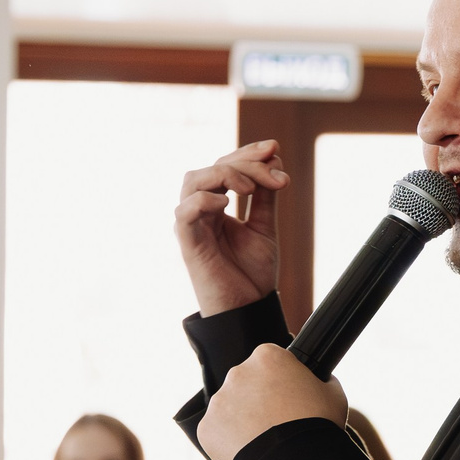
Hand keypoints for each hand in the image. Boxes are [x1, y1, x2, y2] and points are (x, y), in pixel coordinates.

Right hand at [175, 141, 288, 316]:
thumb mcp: (264, 226)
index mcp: (217, 206)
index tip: (275, 148)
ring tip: (251, 189)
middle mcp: (201, 212)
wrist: (248, 311)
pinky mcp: (188, 244)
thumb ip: (266, 196)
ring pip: (193, 181)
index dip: (248, 152)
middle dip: (244, 162)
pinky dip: (204, 200)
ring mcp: (192, 226)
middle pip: (212, 168)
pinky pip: (184, 212)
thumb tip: (274, 159)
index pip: (225, 165)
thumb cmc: (251, 275)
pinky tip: (226, 204)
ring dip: (225, 175)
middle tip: (274, 175)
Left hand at [200, 344, 347, 459]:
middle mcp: (238, 373)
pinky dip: (229, 441)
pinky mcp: (207, 427)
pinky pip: (218, 432)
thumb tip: (318, 379)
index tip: (289, 398)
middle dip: (258, 399)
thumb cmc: (318, 426)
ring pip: (230, 408)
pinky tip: (250, 451)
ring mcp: (219, 400)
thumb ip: (320, 379)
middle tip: (277, 422)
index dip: (282, 380)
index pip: (270, 361)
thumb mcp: (332, 393)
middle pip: (247, 383)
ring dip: (242, 420)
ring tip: (264, 441)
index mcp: (267, 357)